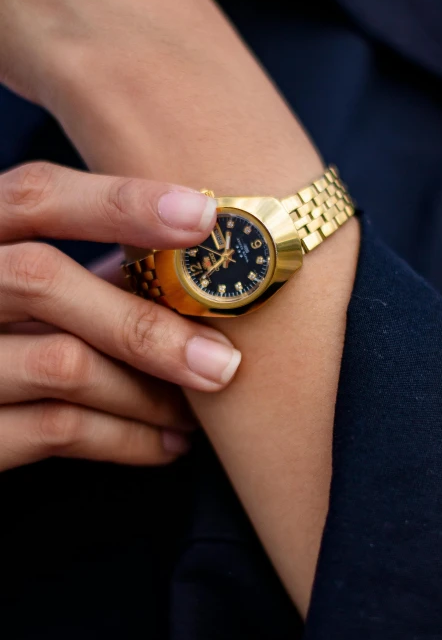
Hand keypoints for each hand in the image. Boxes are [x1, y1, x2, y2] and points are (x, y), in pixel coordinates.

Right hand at [0, 161, 240, 471]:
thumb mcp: (39, 291)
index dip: (120, 201)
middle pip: (42, 279)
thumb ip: (97, 274)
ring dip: (149, 392)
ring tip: (201, 409)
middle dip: (146, 322)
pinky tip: (169, 444)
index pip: (36, 196)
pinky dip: (128, 440)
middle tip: (224, 361)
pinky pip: (54, 431)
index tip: (203, 217)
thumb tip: (196, 273)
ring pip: (61, 364)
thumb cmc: (15, 331)